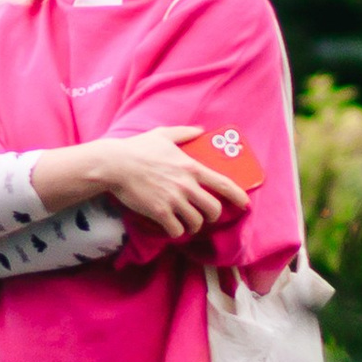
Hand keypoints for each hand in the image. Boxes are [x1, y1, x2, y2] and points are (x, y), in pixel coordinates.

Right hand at [96, 126, 250, 241]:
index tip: (245, 204)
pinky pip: (176, 230)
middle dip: (212, 216)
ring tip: (185, 223)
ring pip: (196, 222)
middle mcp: (187, 185)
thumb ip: (185, 133)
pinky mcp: (159, 212)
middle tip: (205, 216)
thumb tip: (200, 130)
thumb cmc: (138, 148)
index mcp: (191, 167)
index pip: (223, 184)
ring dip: (192, 225)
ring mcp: (174, 200)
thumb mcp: (164, 134)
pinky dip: (176, 232)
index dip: (238, 196)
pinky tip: (171, 227)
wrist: (115, 164)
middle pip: (213, 209)